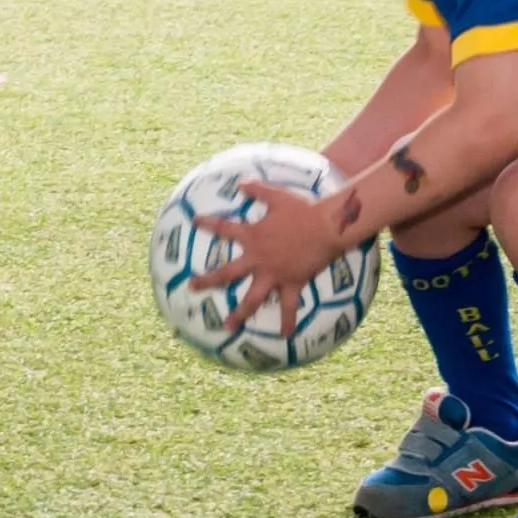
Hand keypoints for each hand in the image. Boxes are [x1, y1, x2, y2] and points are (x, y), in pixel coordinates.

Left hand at [188, 182, 346, 336]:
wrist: (326, 227)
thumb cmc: (302, 210)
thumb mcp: (276, 196)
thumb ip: (257, 190)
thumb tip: (240, 182)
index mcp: (252, 236)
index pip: (224, 229)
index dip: (208, 223)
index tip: (195, 222)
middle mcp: (258, 258)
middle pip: (226, 273)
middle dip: (207, 281)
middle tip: (192, 287)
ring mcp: (273, 274)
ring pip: (252, 298)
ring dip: (239, 314)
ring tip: (226, 326)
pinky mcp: (291, 283)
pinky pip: (288, 307)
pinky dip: (287, 321)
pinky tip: (285, 335)